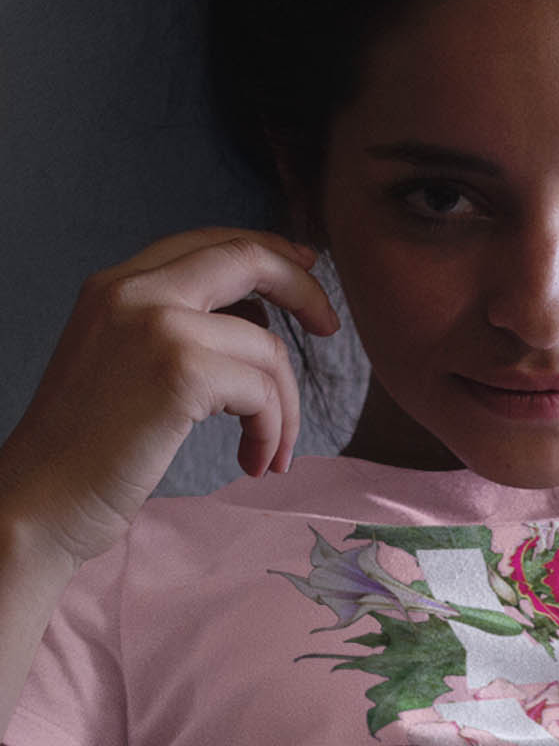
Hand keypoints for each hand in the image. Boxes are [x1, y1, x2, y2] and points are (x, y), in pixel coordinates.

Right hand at [0, 228, 339, 567]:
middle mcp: (133, 292)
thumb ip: (173, 332)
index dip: (267, 251)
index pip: (207, 243)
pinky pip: (263, 393)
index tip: (306, 270)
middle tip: (331, 327)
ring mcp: (157, 326)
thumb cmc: (85, 453)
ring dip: (283, 408)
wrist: (40, 502)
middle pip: (246, 258)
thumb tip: (252, 324)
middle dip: (304, 288)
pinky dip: (273, 432)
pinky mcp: (181, 373)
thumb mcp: (122, 367)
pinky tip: (253, 464)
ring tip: (268, 453)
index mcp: (115, 286)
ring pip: (267, 346)